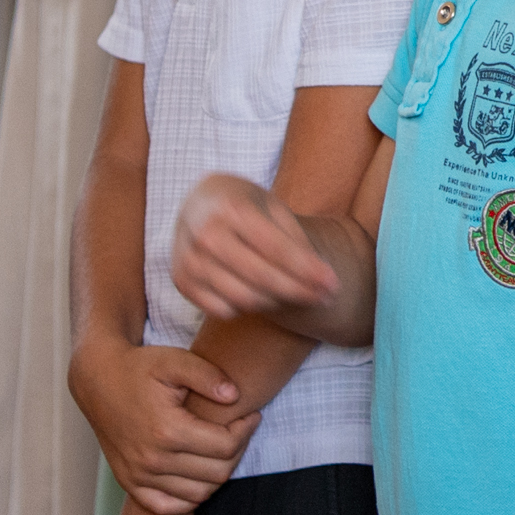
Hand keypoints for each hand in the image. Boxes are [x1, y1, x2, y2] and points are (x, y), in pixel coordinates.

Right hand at [66, 334, 250, 510]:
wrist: (98, 381)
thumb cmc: (139, 368)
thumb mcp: (175, 360)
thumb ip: (208, 375)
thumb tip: (235, 396)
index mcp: (167, 430)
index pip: (226, 446)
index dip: (246, 430)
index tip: (251, 415)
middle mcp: (152, 460)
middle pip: (217, 473)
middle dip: (238, 451)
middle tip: (240, 431)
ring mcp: (139, 476)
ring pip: (199, 494)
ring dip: (218, 474)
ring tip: (221, 448)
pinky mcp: (129, 483)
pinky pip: (170, 506)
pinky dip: (190, 496)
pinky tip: (198, 472)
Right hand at [170, 173, 336, 319]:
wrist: (198, 203)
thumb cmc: (243, 204)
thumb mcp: (272, 206)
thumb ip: (294, 239)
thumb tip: (320, 278)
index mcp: (232, 209)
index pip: (276, 249)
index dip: (308, 270)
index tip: (333, 284)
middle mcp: (206, 235)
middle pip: (261, 277)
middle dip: (299, 291)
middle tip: (326, 297)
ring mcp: (189, 260)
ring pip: (244, 299)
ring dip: (278, 302)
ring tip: (297, 294)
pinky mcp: (181, 282)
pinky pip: (223, 310)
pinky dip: (248, 308)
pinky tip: (263, 295)